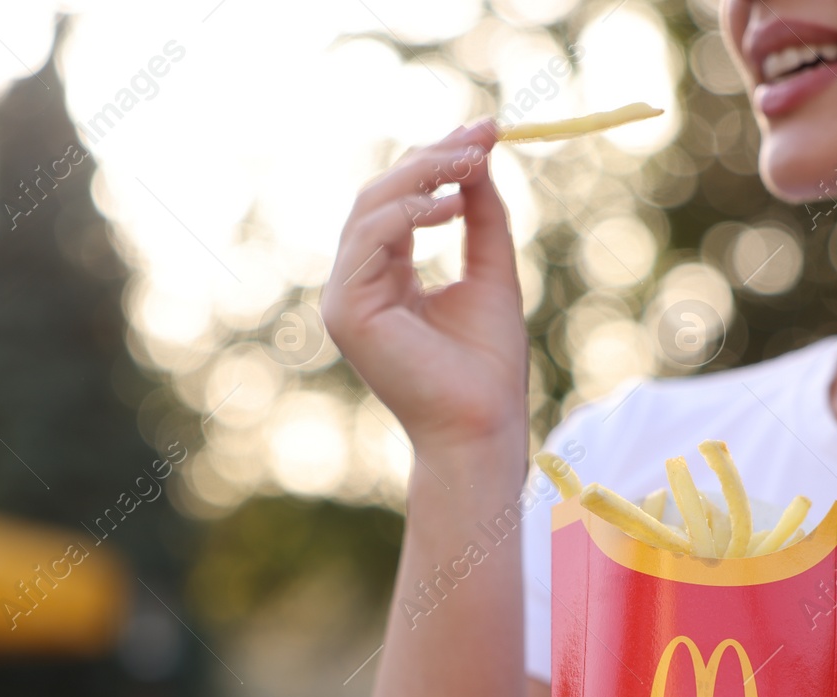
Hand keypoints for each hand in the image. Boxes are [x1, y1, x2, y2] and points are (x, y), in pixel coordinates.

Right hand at [321, 122, 528, 455]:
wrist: (481, 426)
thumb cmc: (487, 367)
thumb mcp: (491, 273)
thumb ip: (482, 218)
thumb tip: (480, 158)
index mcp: (385, 277)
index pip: (401, 202)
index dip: (438, 160)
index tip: (486, 130)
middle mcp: (358, 284)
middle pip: (381, 196)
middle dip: (433, 157)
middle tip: (484, 133)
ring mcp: (345, 298)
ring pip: (371, 208)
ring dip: (424, 176)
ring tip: (474, 162)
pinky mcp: (347, 312)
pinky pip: (370, 239)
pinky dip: (409, 212)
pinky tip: (452, 205)